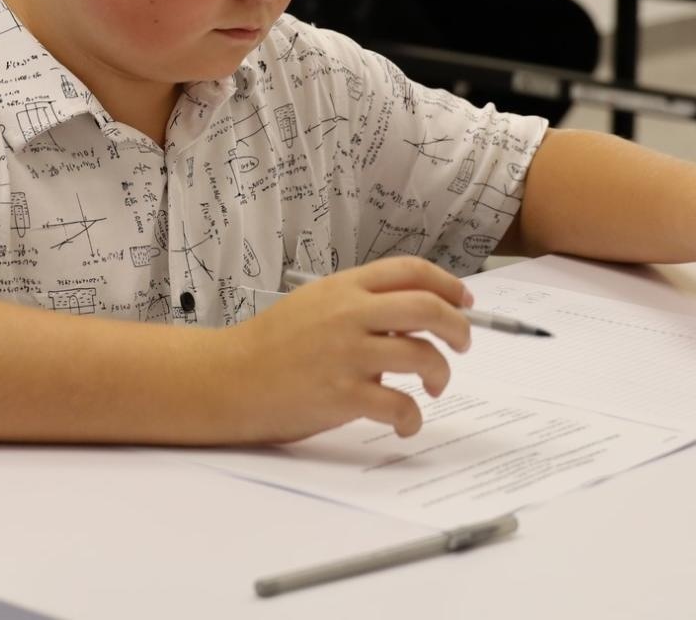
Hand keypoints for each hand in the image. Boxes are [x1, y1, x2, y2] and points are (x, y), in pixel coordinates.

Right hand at [225, 257, 472, 442]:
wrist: (230, 378)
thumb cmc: (272, 343)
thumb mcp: (316, 303)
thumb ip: (361, 304)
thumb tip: (413, 318)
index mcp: (345, 287)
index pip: (411, 271)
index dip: (447, 284)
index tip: (464, 301)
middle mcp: (350, 315)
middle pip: (428, 309)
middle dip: (458, 327)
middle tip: (462, 343)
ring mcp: (348, 354)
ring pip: (422, 356)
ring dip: (441, 373)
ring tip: (435, 385)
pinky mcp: (343, 395)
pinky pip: (399, 406)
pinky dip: (413, 419)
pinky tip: (407, 423)